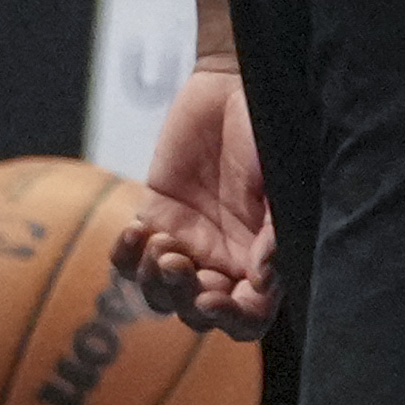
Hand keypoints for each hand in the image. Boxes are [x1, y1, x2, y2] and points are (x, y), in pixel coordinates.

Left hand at [120, 56, 274, 335]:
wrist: (230, 86)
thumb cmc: (266, 130)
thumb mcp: (279, 180)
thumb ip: (273, 232)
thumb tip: (262, 280)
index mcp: (262, 260)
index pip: (250, 315)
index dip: (231, 319)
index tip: (212, 297)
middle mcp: (225, 260)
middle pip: (200, 313)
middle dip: (185, 296)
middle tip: (176, 260)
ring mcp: (187, 243)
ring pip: (160, 294)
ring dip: (154, 280)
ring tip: (160, 241)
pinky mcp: (155, 219)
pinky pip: (128, 262)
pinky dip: (125, 257)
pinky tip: (135, 230)